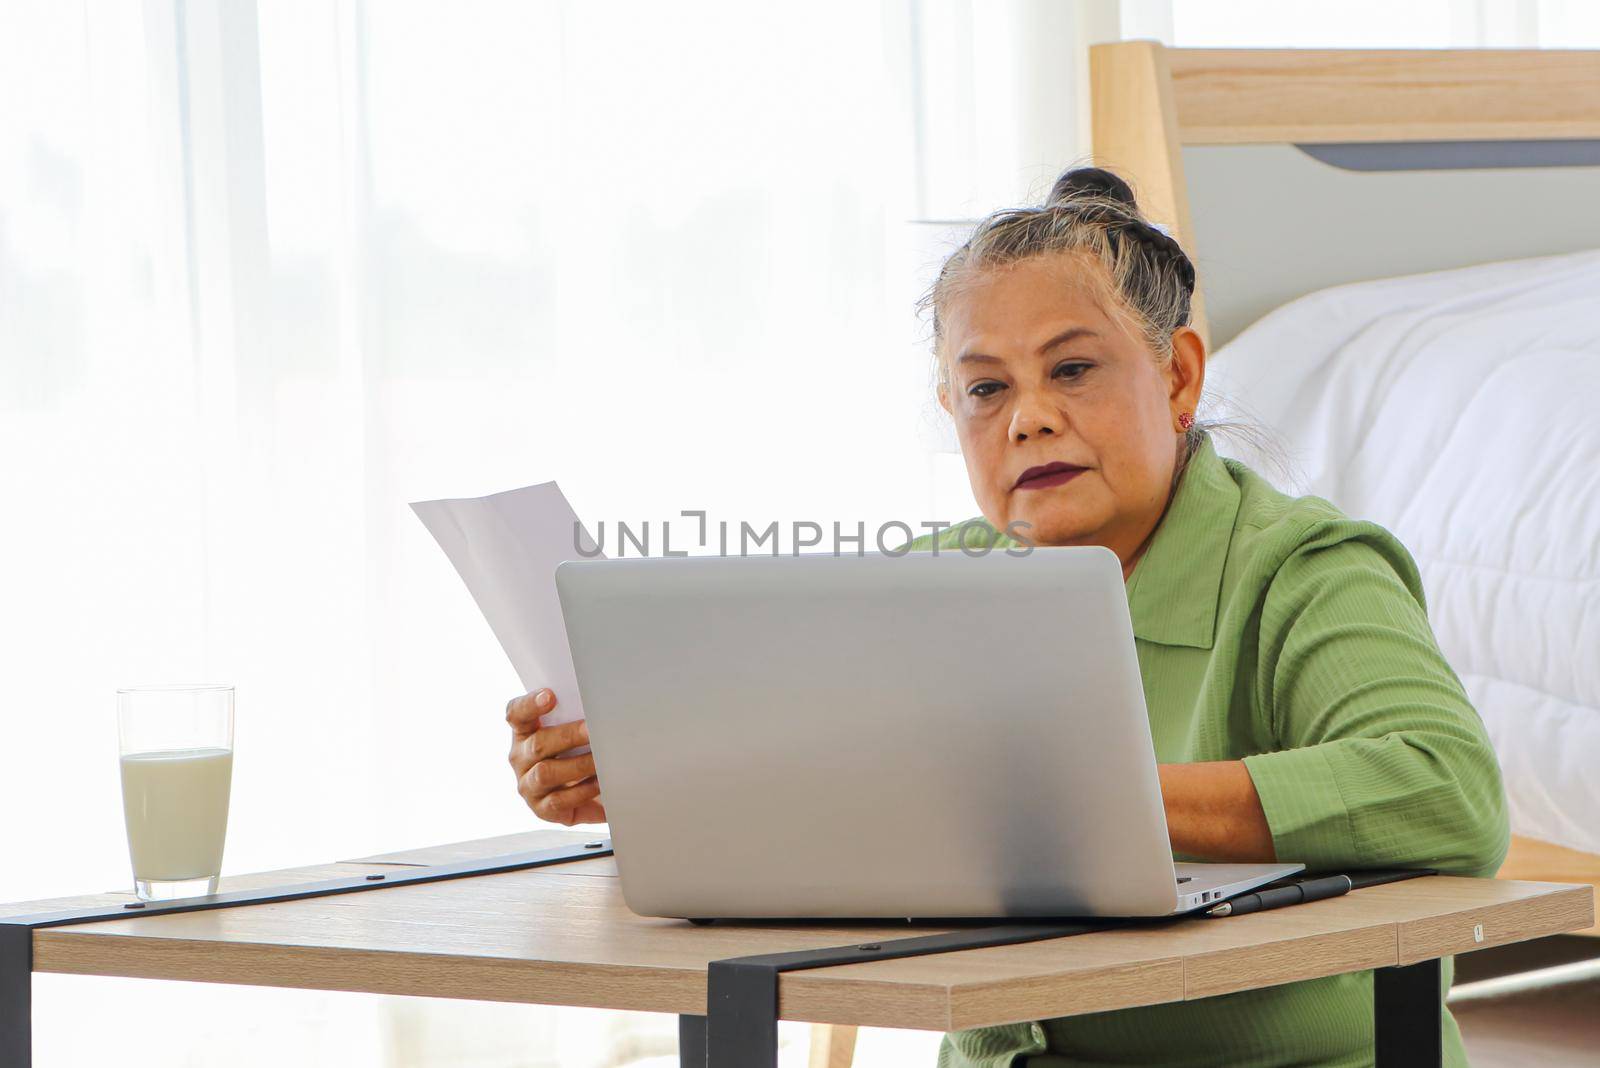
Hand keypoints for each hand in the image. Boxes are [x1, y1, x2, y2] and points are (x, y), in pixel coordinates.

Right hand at [506, 688, 605, 824]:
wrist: (590, 793)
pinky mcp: (541, 808)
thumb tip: (599, 705)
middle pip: (537, 743)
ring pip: (546, 773)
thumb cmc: (580, 754)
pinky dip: (581, 791)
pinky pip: (558, 800)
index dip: (530, 704)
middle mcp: (521, 757)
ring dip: (578, 765)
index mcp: (525, 732)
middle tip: (595, 730)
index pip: (516, 714)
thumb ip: (576, 717)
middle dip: (570, 735)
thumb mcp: (575, 733)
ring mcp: (528, 784)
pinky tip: (598, 783)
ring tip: (601, 760)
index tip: (550, 696)